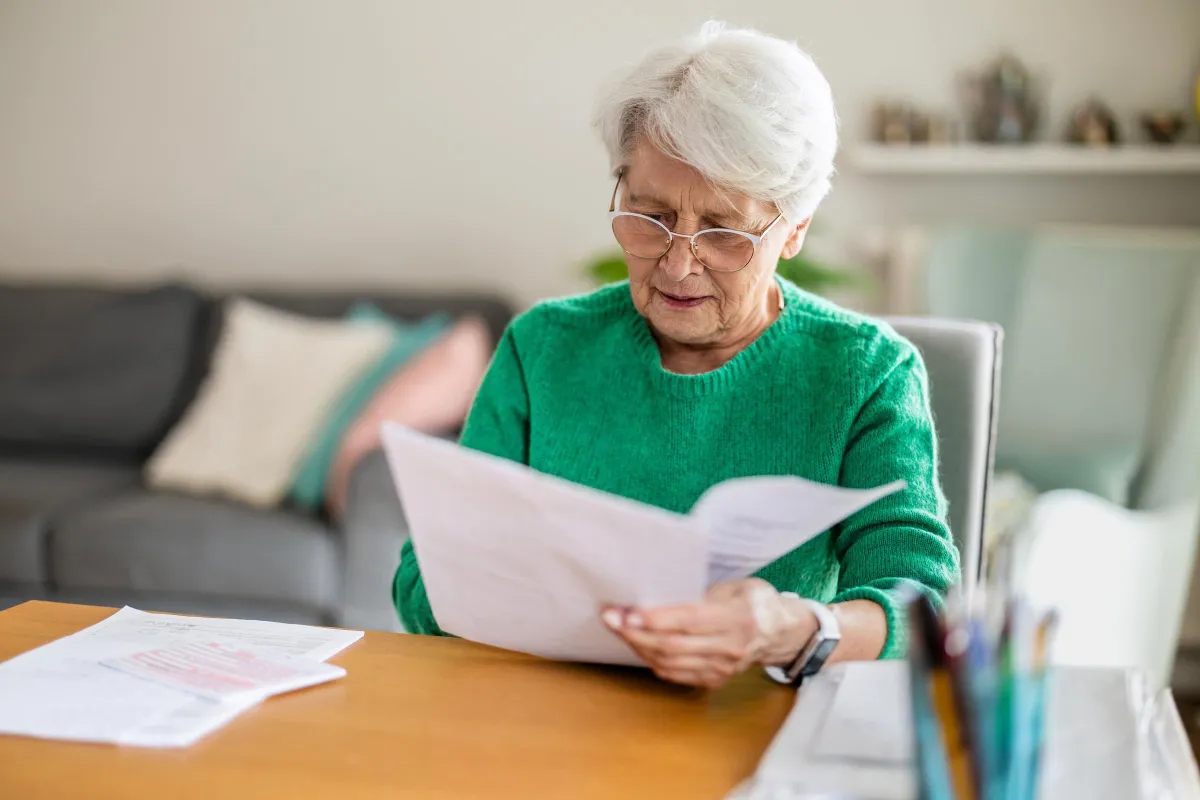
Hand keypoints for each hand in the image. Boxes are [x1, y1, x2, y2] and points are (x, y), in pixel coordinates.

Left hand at [601, 578, 816, 688]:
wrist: (782, 634)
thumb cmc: (756, 601)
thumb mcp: (738, 585)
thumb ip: (704, 592)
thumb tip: (662, 592)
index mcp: (737, 618)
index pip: (689, 621)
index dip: (656, 618)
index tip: (628, 612)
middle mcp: (729, 647)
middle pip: (673, 645)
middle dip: (636, 632)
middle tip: (611, 618)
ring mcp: (722, 668)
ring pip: (670, 662)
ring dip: (639, 646)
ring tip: (619, 629)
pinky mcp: (715, 680)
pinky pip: (675, 674)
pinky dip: (652, 660)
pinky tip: (639, 645)